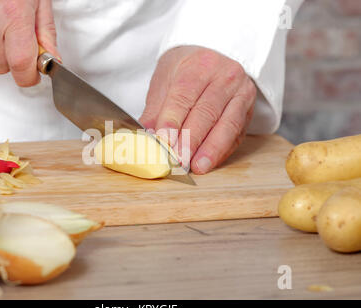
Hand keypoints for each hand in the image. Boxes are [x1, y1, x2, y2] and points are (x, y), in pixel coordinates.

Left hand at [140, 46, 255, 174]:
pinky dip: (223, 150)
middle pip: (207, 111)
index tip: (164, 141)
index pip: (184, 95)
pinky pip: (237, 132)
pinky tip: (210, 161)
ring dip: (211, 149)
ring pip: (227, 124)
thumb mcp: (164, 81)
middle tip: (179, 160)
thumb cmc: (185, 71)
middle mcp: (224, 76)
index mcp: (198, 65)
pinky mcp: (248, 109)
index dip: (173, 120)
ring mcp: (240, 92)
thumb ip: (155, 109)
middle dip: (192, 139)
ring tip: (197, 166)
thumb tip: (146, 135)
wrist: (213, 55)